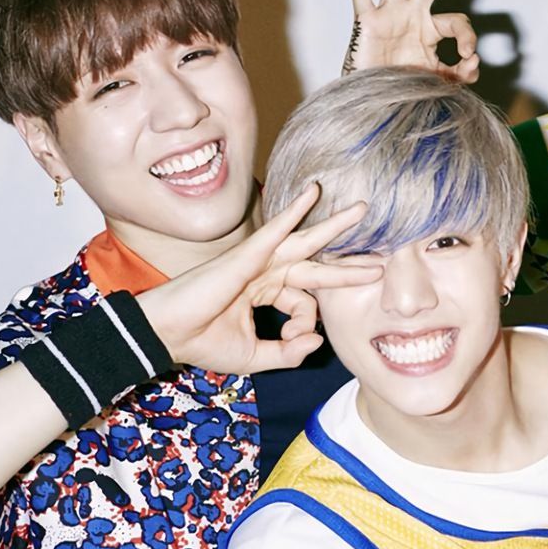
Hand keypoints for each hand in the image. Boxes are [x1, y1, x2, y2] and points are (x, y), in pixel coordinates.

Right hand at [137, 186, 381, 373]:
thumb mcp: (255, 356)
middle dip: (348, 262)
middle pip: (316, 263)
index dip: (308, 323)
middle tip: (380, 258)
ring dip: (334, 225)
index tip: (299, 338)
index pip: (305, 302)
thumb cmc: (201, 343)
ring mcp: (258, 260)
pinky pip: (278, 228)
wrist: (167, 335)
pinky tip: (314, 192)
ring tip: (362, 210)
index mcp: (264, 294)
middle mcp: (264, 272)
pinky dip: (296, 209)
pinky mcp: (248, 253)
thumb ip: (287, 351)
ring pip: (305, 240)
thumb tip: (317, 342)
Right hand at [343, 0, 479, 82]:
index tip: (468, 58)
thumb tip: (474, 61)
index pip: (457, 22)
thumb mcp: (439, 80)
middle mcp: (411, 15)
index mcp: (429, 30)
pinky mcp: (367, 21)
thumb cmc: (403, 89)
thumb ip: (461, 72)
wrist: (375, 105)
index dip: (468, 37)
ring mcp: (389, 14)